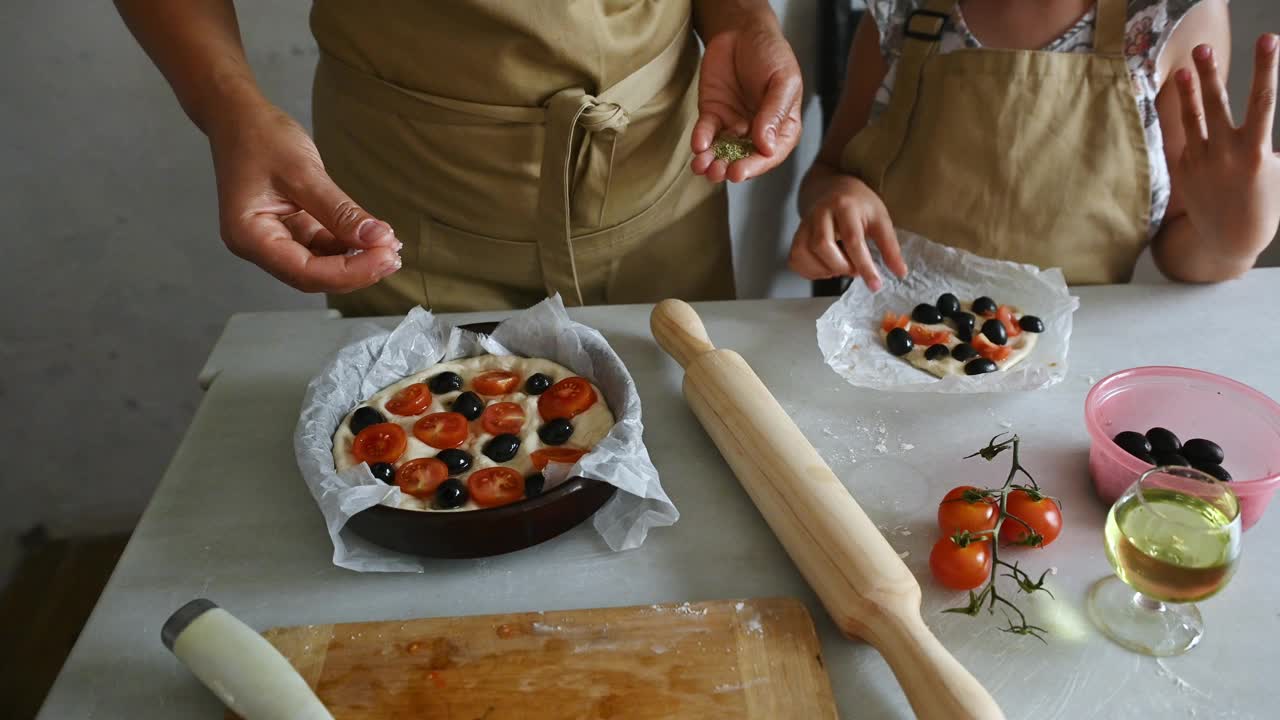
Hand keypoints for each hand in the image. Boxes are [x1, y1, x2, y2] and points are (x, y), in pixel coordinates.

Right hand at [206, 100, 400, 293]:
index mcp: (249, 236)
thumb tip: (378, 240)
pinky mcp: (291, 229)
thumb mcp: (304, 172)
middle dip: (355, 270)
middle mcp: (259, 245)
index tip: (385, 258)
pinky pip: (322, 247)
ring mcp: (275, 239)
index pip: (304, 272)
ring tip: (388, 246)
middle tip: (393, 256)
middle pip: (313, 276)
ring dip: (355, 260)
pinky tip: (372, 237)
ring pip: (320, 265)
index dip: (349, 272)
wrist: (240, 117)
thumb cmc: (260, 137)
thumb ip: (339, 212)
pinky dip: (347, 245)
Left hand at [690, 18, 801, 182]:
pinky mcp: (713, 115)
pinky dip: (701, 140)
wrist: (742, 32)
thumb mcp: (783, 81)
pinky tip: (698, 146)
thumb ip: (774, 113)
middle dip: (730, 168)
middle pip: (745, 158)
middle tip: (720, 173)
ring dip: (712, 162)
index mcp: (782, 127)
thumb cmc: (771, 55)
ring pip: (723, 151)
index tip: (740, 172)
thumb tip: (766, 146)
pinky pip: (706, 132)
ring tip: (703, 167)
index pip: (771, 154)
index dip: (756, 166)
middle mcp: (758, 132)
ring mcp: (734, 125)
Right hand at [788, 175, 906, 289]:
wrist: (830, 187)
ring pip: (805, 254)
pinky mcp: (796, 235)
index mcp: (844, 206)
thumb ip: (889, 246)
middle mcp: (819, 213)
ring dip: (825, 270)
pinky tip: (826, 267)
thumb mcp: (880, 218)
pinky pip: (796, 259)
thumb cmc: (858, 203)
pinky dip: (811, 271)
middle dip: (841, 266)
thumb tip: (900, 273)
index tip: (875, 285)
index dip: (864, 266)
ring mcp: (804, 224)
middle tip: (855, 269)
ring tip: (842, 266)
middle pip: (822, 247)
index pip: (852, 240)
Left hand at [1172, 35, 1279, 268]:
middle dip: (1210, 74)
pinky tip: (1189, 107)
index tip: (1268, 39)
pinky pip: (1187, 139)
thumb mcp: (1275, 170)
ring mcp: (1201, 162)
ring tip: (1181, 69)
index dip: (1266, 67)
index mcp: (1255, 151)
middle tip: (1201, 47)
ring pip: (1193, 119)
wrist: (1230, 238)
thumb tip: (1265, 137)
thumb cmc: (1262, 200)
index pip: (1264, 100)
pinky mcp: (1184, 169)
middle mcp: (1226, 154)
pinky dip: (1188, 122)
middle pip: (1217, 105)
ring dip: (1188, 92)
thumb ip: (1265, 144)